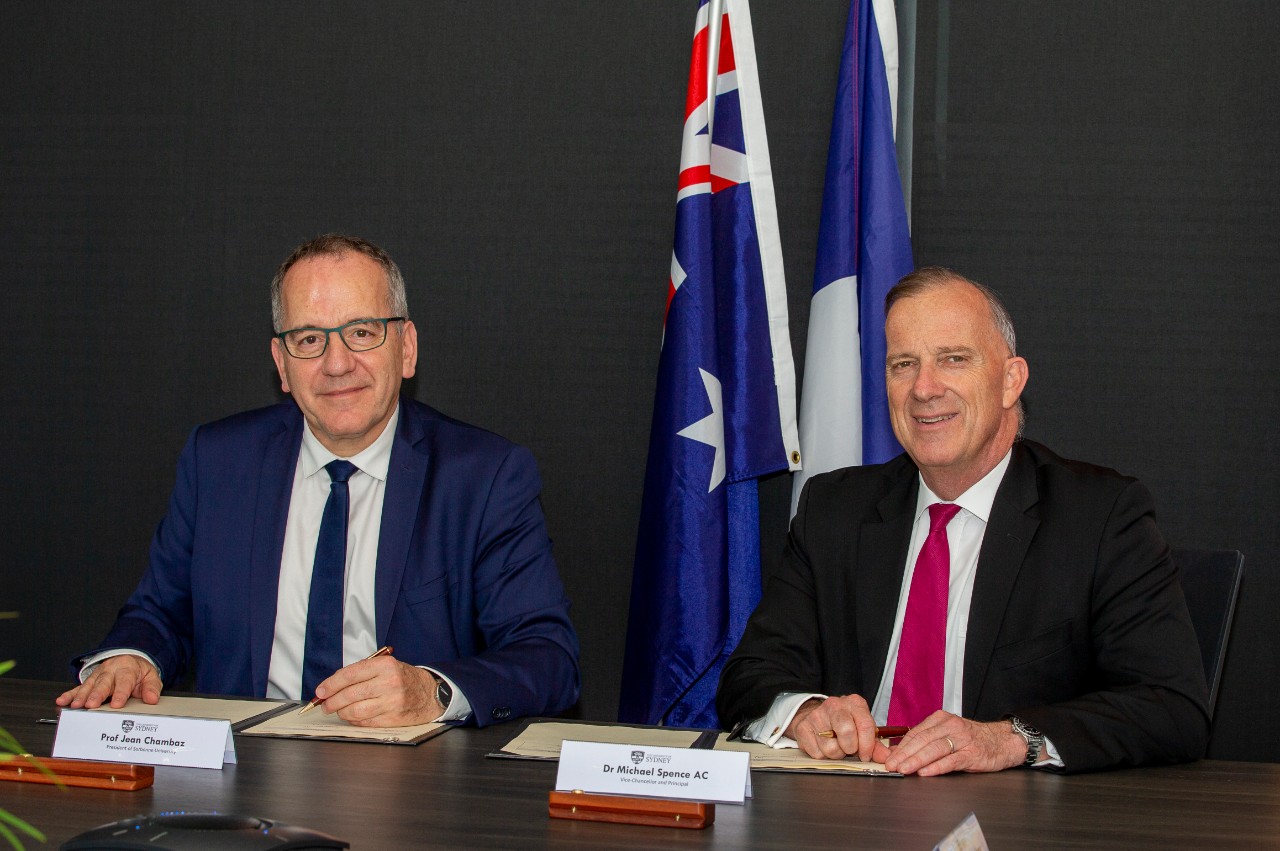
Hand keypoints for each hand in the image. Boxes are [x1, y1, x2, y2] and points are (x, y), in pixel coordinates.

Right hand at [55, 655, 162, 709]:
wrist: (130, 660)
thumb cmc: (138, 672)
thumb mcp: (150, 677)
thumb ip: (152, 688)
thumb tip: (152, 699)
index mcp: (127, 669)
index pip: (124, 681)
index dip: (120, 693)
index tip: (116, 704)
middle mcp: (111, 671)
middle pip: (103, 683)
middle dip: (96, 694)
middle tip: (91, 705)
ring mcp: (98, 676)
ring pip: (89, 686)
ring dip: (81, 696)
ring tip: (75, 706)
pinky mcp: (90, 681)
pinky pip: (78, 688)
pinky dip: (69, 694)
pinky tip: (62, 701)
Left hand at [313, 655, 442, 726]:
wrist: (430, 693)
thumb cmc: (403, 678)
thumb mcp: (386, 666)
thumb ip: (360, 673)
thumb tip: (331, 686)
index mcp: (385, 665)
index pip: (350, 674)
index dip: (331, 684)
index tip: (320, 691)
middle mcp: (389, 683)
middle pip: (350, 694)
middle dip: (332, 701)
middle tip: (325, 704)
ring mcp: (391, 702)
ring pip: (355, 711)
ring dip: (341, 712)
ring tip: (338, 710)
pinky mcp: (392, 718)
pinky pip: (365, 722)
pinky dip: (354, 720)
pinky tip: (352, 716)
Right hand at [785, 695, 885, 761]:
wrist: (816, 716)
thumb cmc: (845, 724)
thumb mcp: (862, 729)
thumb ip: (875, 745)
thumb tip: (886, 758)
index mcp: (854, 703)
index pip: (865, 725)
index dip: (868, 746)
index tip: (866, 756)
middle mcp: (835, 705)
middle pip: (847, 732)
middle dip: (851, 748)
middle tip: (850, 749)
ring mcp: (816, 715)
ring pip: (831, 748)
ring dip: (836, 754)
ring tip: (836, 746)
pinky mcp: (803, 727)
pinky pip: (817, 753)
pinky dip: (822, 755)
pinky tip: (824, 746)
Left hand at [883, 712, 1026, 775]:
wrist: (1003, 741)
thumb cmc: (972, 739)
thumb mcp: (947, 734)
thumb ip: (925, 740)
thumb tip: (898, 751)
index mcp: (940, 720)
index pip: (915, 733)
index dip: (899, 747)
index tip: (887, 758)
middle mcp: (950, 726)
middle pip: (922, 740)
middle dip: (903, 754)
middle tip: (890, 766)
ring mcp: (962, 740)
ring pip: (934, 749)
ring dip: (916, 760)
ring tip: (903, 769)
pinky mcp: (972, 754)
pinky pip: (951, 760)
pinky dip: (936, 767)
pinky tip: (925, 772)